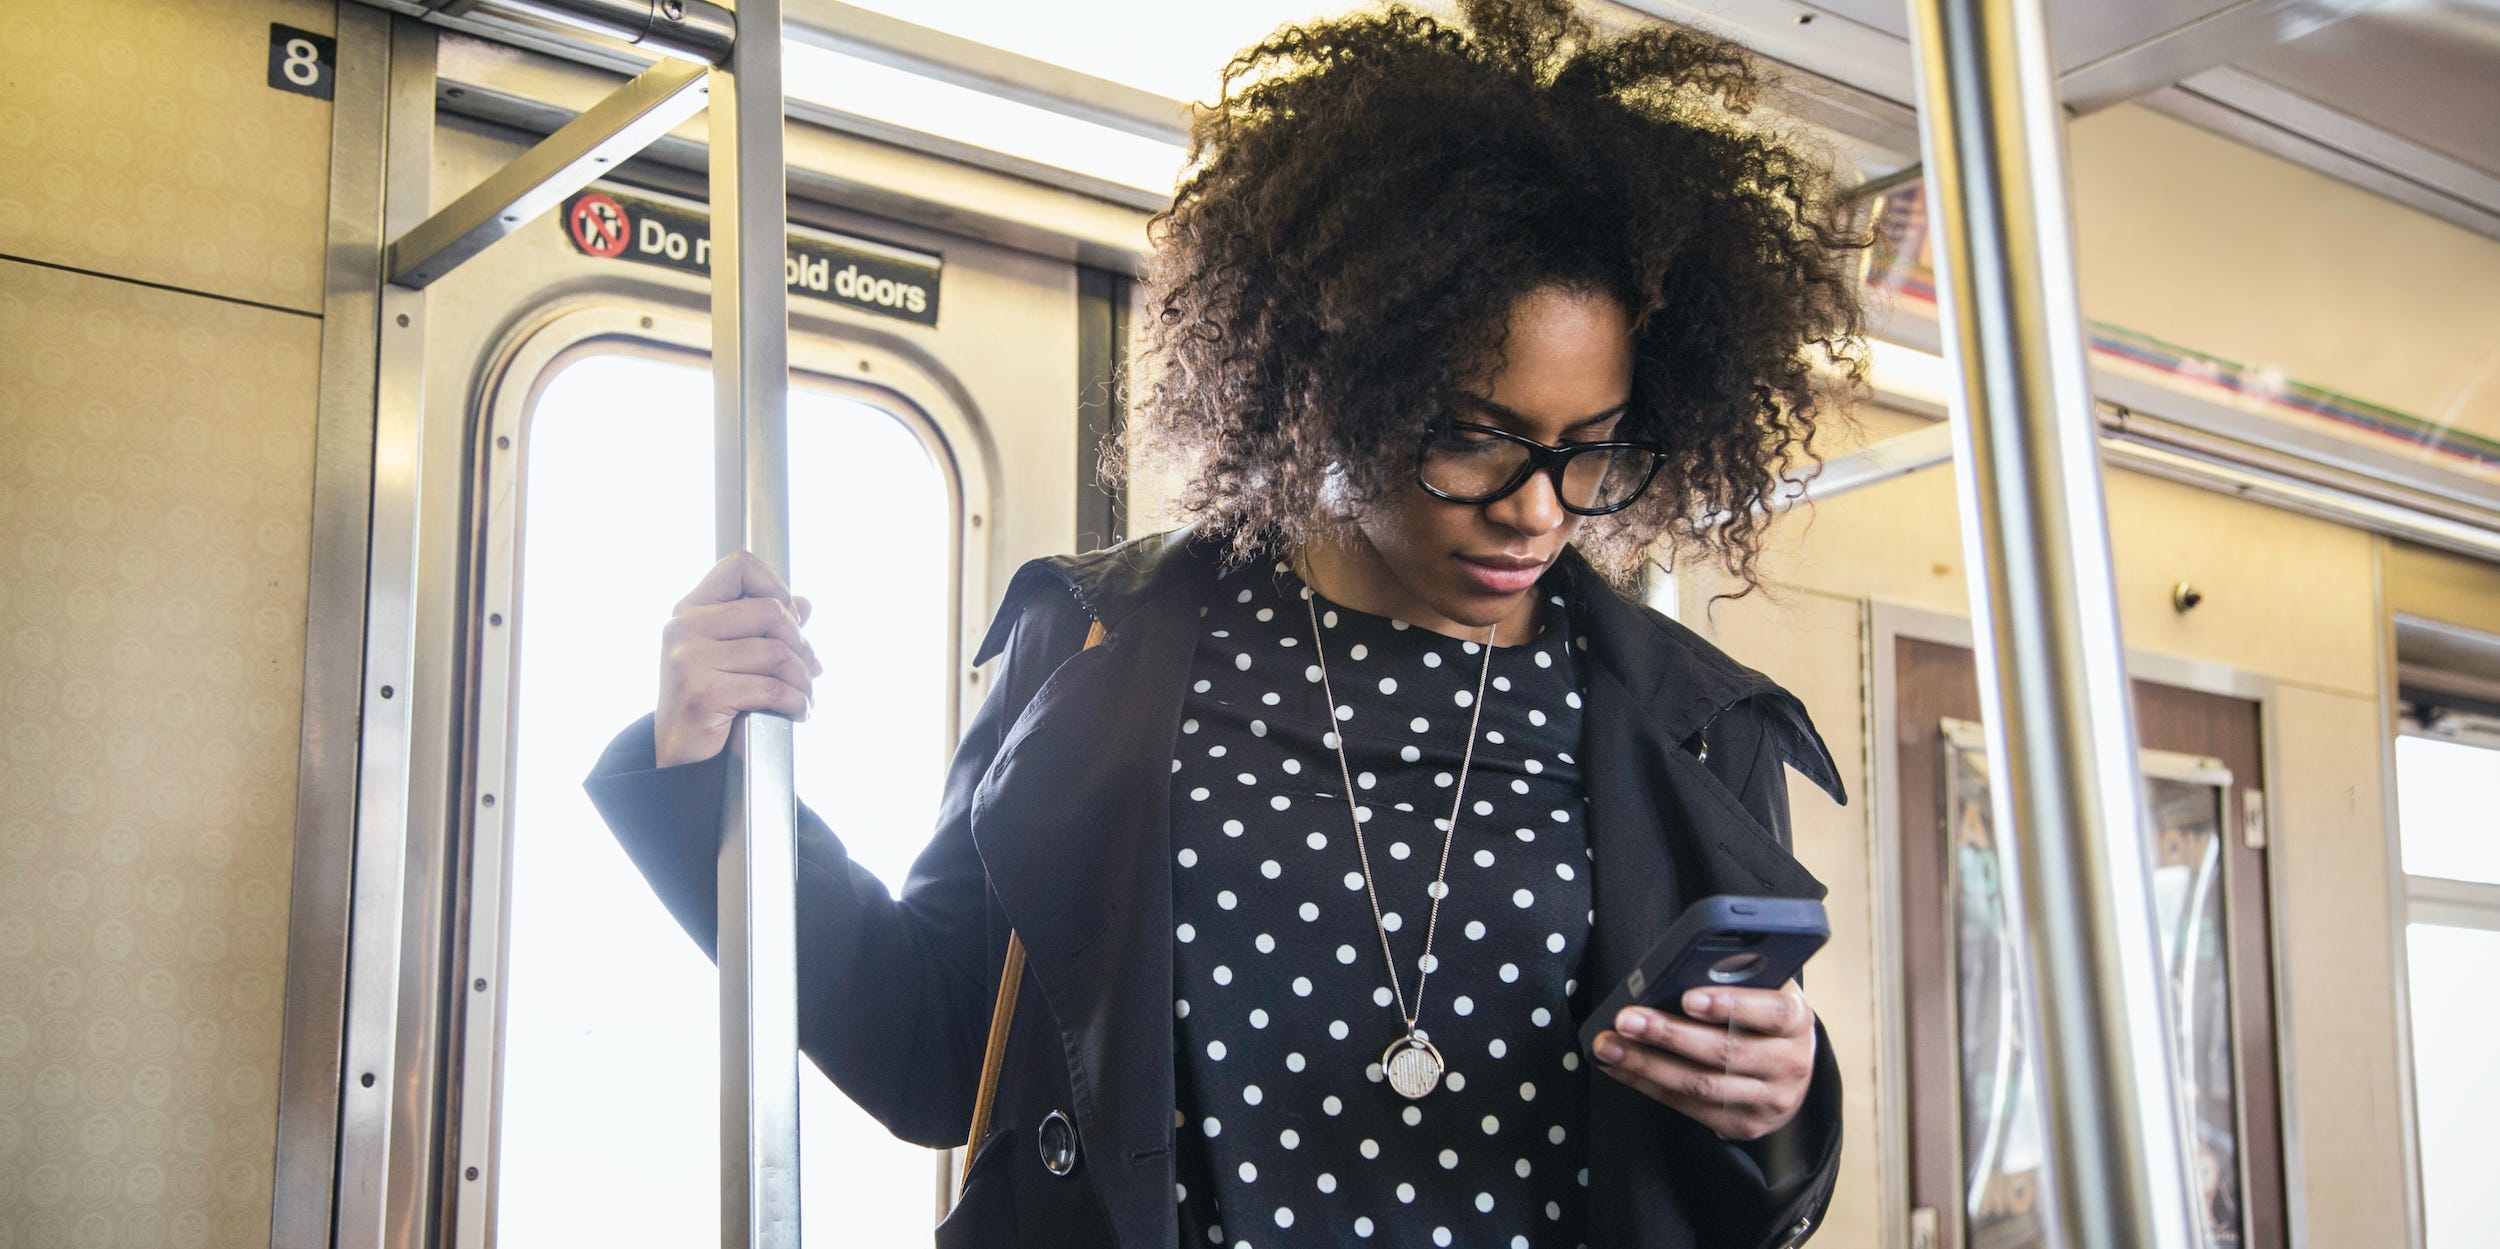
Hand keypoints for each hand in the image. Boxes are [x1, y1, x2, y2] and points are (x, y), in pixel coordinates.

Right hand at [653, 550, 822, 768]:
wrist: (682, 758)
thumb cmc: (712, 702)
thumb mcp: (734, 656)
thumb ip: (766, 628)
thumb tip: (804, 603)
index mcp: (691, 610)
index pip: (739, 566)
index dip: (775, 585)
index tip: (789, 617)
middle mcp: (684, 628)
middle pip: (770, 611)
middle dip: (801, 643)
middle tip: (810, 669)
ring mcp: (689, 659)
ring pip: (776, 653)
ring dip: (803, 680)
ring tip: (805, 696)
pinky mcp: (702, 692)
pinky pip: (772, 687)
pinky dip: (797, 702)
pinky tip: (799, 712)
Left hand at [1589, 982, 1816, 1140]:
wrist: (1789, 1071)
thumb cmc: (1763, 1017)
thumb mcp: (1765, 990)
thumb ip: (1737, 978)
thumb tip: (1681, 967)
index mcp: (1796, 1020)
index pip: (1771, 1012)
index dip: (1730, 1005)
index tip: (1688, 998)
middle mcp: (1789, 1063)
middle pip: (1725, 1052)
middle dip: (1668, 1034)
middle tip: (1626, 1019)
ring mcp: (1768, 1100)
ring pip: (1702, 1085)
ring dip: (1647, 1065)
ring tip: (1610, 1046)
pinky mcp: (1743, 1125)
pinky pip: (1689, 1107)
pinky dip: (1648, 1086)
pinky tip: (1620, 1068)